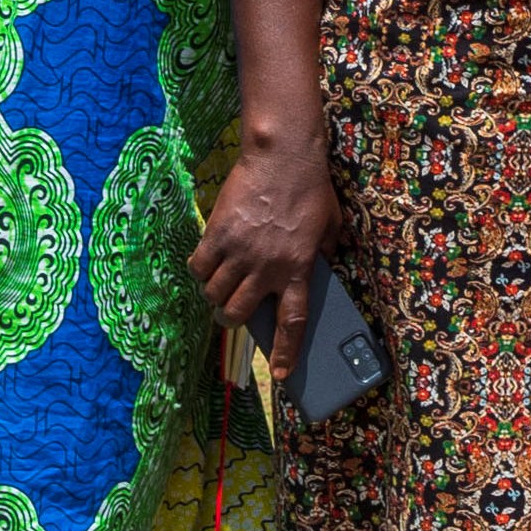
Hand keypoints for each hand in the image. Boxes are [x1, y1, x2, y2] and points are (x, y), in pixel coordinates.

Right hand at [189, 127, 342, 394]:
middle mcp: (267, 267)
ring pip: (214, 294)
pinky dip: (199, 270)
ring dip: (214, 296)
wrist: (283, 155)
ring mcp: (240, 251)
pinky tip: (205, 264)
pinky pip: (199, 266)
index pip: (292, 321)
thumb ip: (324, 254)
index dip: (286, 352)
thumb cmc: (311, 188)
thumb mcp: (331, 226)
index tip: (282, 375)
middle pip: (238, 313)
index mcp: (298, 268)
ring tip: (218, 286)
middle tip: (231, 311)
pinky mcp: (217, 233)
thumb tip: (319, 269)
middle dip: (231, 320)